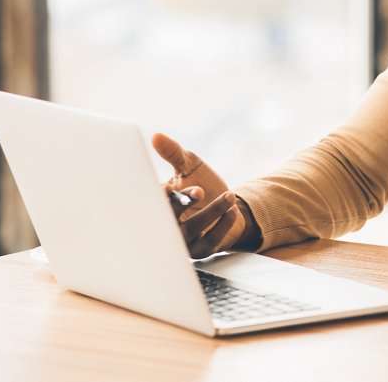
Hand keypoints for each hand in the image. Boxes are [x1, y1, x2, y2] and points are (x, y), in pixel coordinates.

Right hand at [151, 132, 249, 257]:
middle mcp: (168, 225)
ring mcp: (184, 240)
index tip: (170, 187)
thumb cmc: (201, 183)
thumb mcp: (189, 165)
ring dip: (210, 212)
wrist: (227, 205)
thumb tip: (156, 136)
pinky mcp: (201, 250)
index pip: (155, 202)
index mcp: (160, 204)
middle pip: (169, 219)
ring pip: (192, 230)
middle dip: (183, 205)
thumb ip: (173, 153)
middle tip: (199, 190)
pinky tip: (232, 210)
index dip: (161, 197)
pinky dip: (222, 225)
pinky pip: (210, 242)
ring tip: (229, 195)